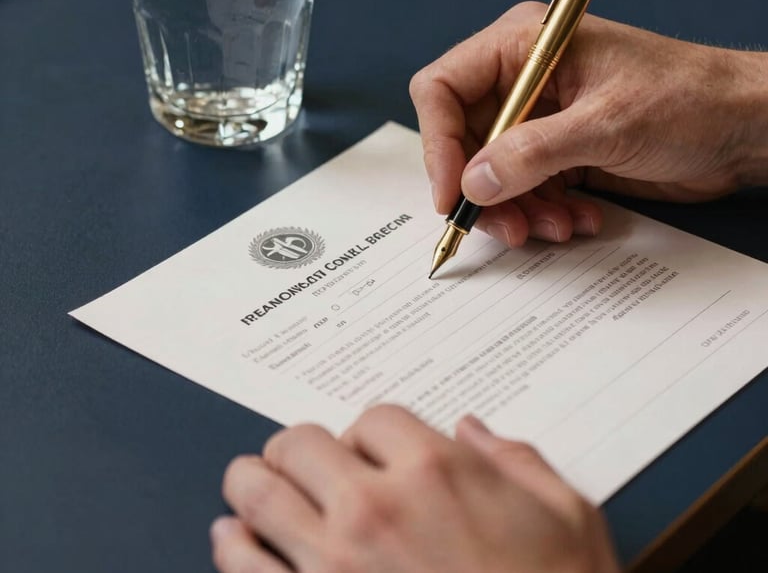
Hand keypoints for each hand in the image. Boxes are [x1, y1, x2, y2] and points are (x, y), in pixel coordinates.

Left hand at [210, 405, 619, 572]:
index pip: (375, 417)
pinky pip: (244, 567)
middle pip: (302, 442)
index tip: (371, 447)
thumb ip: (517, 460)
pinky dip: (231, 544)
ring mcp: (336, 564)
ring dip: (252, 480)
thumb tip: (474, 430)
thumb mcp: (568, 517)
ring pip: (259, 493)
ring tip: (252, 481)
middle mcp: (376, 508)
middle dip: (303, 447)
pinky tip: (233, 536)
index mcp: (437, 473)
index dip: (372, 431)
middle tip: (304, 458)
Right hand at [410, 2, 767, 246]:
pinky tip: (580, 218)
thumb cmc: (689, 100)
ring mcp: (541, 118)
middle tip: (508, 227)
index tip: (453, 194)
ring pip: (493, 173)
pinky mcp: (559, 151)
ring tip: (558, 226)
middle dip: (484, 189)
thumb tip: (473, 182)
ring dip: (517, 209)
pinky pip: (525, 188)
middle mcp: (524, 79)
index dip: (439, 144)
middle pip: (464, 140)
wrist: (744, 128)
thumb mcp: (606, 124)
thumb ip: (532, 153)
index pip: (443, 88)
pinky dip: (543, 212)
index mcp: (523, 45)